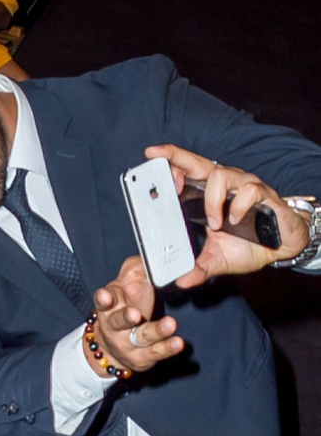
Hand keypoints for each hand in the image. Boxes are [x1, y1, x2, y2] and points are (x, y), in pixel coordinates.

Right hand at [89, 256, 182, 374]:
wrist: (113, 347)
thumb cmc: (124, 306)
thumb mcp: (126, 285)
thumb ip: (137, 268)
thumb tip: (153, 256)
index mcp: (107, 306)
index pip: (102, 301)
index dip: (103, 299)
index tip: (106, 296)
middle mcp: (113, 326)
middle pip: (117, 322)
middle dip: (124, 318)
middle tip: (135, 314)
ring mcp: (126, 343)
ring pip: (140, 337)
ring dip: (155, 331)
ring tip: (170, 324)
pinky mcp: (142, 358)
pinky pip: (156, 352)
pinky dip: (167, 348)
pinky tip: (178, 343)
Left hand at [144, 144, 311, 285]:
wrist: (284, 246)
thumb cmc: (249, 245)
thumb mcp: (218, 259)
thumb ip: (199, 268)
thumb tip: (181, 281)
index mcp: (206, 195)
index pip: (185, 172)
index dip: (169, 164)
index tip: (151, 160)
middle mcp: (223, 185)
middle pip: (196, 161)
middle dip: (175, 155)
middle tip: (157, 154)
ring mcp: (243, 186)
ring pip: (220, 175)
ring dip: (211, 200)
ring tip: (215, 223)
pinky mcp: (264, 194)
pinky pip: (250, 190)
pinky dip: (239, 206)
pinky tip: (235, 220)